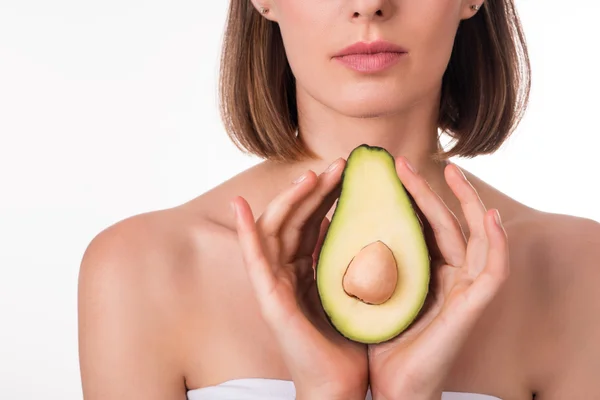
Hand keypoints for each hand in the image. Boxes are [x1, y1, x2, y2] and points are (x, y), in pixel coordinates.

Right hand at [231, 159, 368, 399]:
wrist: (342, 383)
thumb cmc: (351, 339)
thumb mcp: (355, 286)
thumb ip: (351, 257)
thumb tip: (362, 222)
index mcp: (307, 268)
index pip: (313, 220)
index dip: (327, 193)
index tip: (349, 172)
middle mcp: (288, 272)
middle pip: (295, 218)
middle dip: (315, 190)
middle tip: (339, 165)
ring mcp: (276, 285)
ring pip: (276, 230)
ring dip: (289, 200)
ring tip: (311, 176)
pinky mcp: (270, 300)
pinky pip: (254, 260)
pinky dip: (245, 232)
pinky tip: (241, 207)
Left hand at [368, 159, 509, 399]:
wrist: (386, 385)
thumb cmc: (376, 338)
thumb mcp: (365, 287)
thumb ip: (362, 257)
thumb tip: (334, 219)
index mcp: (423, 271)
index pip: (419, 223)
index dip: (407, 195)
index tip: (384, 172)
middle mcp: (447, 277)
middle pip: (444, 222)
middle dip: (426, 190)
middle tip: (401, 163)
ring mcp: (463, 291)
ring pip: (474, 237)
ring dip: (466, 202)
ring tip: (451, 171)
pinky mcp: (472, 308)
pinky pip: (494, 270)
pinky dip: (496, 243)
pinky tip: (488, 216)